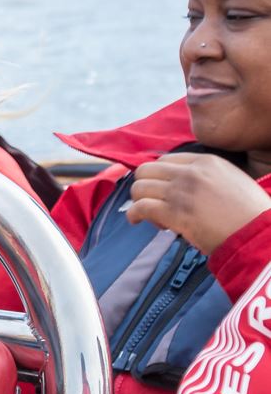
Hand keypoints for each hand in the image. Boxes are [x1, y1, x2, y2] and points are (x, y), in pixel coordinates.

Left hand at [126, 152, 270, 255]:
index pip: (166, 160)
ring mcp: (181, 191)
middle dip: (145, 187)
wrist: (258, 233)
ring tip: (152, 216)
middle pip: (146, 170)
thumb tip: (185, 186)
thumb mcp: (232, 181)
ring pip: (139, 187)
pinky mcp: (174, 213)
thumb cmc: (251, 214)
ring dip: (139, 201)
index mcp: (207, 161)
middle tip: (154, 203)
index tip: (164, 191)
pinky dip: (134, 215)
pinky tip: (137, 221)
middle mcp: (191, 172)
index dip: (160, 176)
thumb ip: (208, 177)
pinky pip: (139, 207)